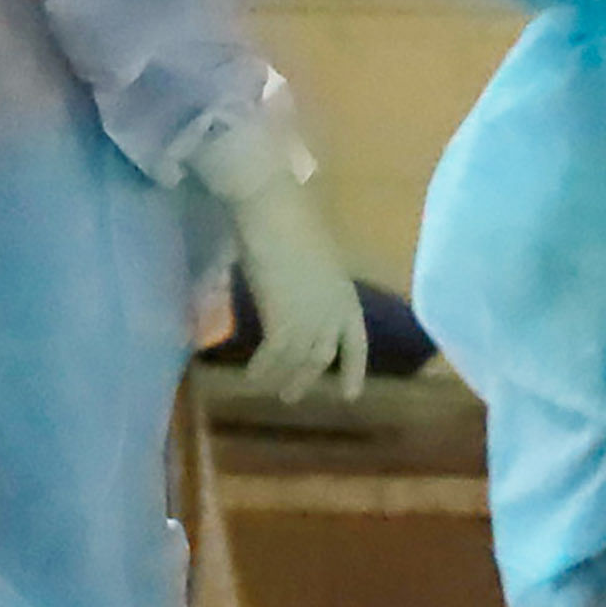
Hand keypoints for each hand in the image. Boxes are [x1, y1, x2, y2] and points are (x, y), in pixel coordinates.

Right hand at [186, 125, 367, 403]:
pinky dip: (262, 369)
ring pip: (298, 361)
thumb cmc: (290, 221)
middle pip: (323, 356)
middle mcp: (333, 312)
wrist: (273, 210)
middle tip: (291, 396)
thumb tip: (293, 298)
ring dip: (282, 379)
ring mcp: (311, 319)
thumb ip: (308, 287)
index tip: (349, 396)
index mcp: (345, 295)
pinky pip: (274, 356)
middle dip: (306, 378)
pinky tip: (250, 377)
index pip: (355, 343)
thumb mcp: (310, 262)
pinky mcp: (284, 322)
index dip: (353, 370)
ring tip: (267, 390)